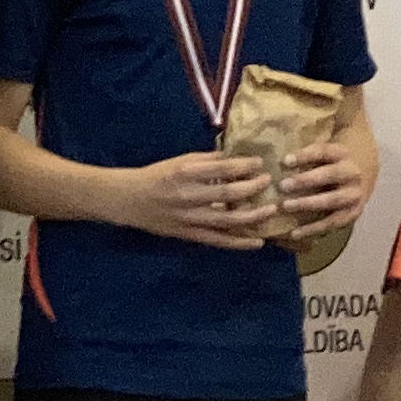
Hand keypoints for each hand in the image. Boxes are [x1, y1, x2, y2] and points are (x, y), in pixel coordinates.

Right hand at [122, 149, 272, 248]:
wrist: (130, 200)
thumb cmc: (157, 176)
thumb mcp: (179, 161)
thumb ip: (207, 160)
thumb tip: (235, 158)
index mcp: (186, 172)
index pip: (222, 168)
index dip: (244, 166)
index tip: (260, 164)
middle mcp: (189, 196)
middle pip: (228, 194)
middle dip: (253, 188)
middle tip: (269, 183)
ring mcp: (190, 218)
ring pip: (227, 220)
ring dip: (253, 216)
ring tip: (271, 210)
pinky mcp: (189, 235)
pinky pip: (218, 241)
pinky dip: (239, 243)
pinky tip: (258, 242)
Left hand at [271, 138, 372, 234]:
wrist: (364, 176)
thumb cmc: (331, 163)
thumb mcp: (325, 152)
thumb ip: (307, 151)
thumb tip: (278, 144)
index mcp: (342, 153)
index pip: (323, 151)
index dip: (305, 155)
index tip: (285, 160)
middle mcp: (352, 173)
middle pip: (329, 175)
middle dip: (305, 180)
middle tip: (282, 185)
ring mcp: (354, 194)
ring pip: (331, 200)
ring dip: (308, 203)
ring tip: (286, 206)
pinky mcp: (353, 213)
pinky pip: (332, 222)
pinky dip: (313, 229)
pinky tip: (295, 233)